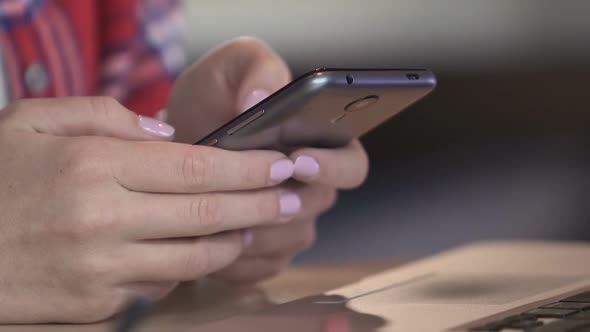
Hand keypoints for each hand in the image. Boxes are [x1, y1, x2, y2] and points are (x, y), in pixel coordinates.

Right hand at [0, 97, 299, 322]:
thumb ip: (106, 116)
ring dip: (233, 241)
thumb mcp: (34, 122)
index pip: (196, 166)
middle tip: (292, 195)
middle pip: (207, 214)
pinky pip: (159, 286)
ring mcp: (101, 270)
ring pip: (193, 258)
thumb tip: (168, 134)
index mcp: (94, 166)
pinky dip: (186, 268)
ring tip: (255, 225)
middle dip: (260, 204)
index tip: (280, 163)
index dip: (247, 166)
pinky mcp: (95, 306)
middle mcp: (103, 220)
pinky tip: (197, 252)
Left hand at [166, 36, 368, 281]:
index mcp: (322, 144)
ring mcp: (292, 223)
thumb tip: (261, 100)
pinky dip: (236, 258)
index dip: (332, 167)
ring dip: (255, 229)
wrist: (179, 135)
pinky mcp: (265, 253)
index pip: (352, 165)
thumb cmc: (215, 96)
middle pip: (318, 206)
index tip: (297, 160)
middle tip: (246, 189)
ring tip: (218, 212)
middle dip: (281, 199)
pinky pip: (261, 267)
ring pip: (288, 239)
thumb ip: (258, 69)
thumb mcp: (234, 65)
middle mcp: (314, 187)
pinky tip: (211, 238)